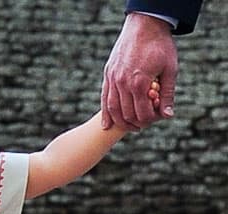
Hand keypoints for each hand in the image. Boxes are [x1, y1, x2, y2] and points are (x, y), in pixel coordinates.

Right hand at [101, 13, 177, 130]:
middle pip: (126, 113)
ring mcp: (113, 79)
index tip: (156, 119)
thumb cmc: (160, 47)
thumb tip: (167, 115)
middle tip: (143, 125)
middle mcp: (123, 83)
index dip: (149, 120)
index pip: (142, 112)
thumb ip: (168, 94)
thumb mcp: (170, 69)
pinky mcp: (108, 75)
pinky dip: (106, 113)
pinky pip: (104, 98)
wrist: (144, 26)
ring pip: (112, 108)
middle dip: (136, 122)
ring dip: (120, 121)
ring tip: (128, 126)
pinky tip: (106, 124)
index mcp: (140, 83)